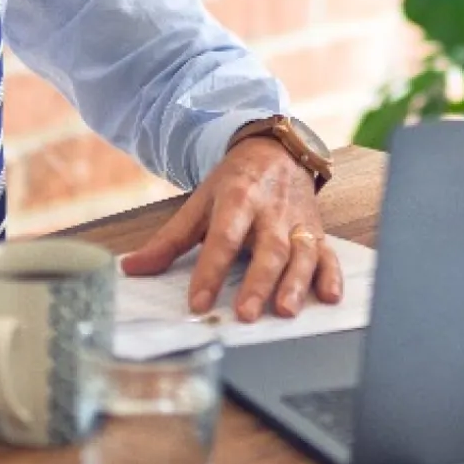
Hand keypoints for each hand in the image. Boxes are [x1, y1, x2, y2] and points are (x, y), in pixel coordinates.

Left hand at [119, 138, 343, 321]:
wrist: (277, 150)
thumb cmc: (236, 183)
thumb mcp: (200, 203)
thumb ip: (169, 240)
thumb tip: (131, 268)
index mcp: (238, 199)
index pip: (223, 238)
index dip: (210, 271)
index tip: (198, 303)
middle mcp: (271, 211)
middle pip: (268, 248)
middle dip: (258, 282)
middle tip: (245, 313)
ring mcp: (298, 222)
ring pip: (301, 253)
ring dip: (295, 283)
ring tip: (284, 310)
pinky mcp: (317, 231)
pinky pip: (328, 254)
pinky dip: (332, 275)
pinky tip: (329, 296)